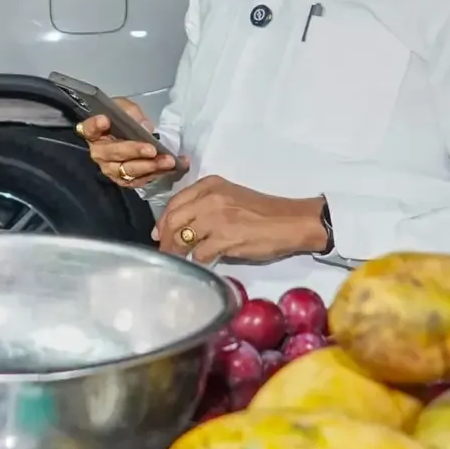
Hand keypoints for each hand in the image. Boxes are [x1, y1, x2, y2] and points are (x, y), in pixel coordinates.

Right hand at [77, 110, 180, 188]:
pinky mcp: (123, 181)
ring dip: (149, 167)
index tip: (105, 120)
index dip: (95, 125)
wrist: (126, 138)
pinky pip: (138, 181)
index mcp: (95, 134)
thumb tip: (146, 128)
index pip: (89, 129)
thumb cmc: (121, 121)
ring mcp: (111, 170)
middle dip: (135, 152)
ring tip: (168, 161)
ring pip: (128, 171)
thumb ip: (132, 113)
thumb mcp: (124, 108)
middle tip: (153, 149)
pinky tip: (170, 168)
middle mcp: (99, 154)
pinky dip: (156, 174)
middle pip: (114, 154)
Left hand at [155, 176, 325, 264]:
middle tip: (165, 252)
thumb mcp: (229, 197)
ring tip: (179, 260)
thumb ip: (203, 205)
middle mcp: (210, 198)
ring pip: (181, 238)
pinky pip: (200, 254)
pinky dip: (198, 261)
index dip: (162, 221)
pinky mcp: (225, 238)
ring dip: (177, 252)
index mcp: (209, 185)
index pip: (174, 202)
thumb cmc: (261, 212)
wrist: (290, 222)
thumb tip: (175, 227)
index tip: (158, 234)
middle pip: (173, 220)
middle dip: (164, 239)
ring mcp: (217, 218)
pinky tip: (202, 263)